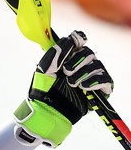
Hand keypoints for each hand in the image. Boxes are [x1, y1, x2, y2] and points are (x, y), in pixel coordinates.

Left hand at [14, 30, 113, 146]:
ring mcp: (91, 77)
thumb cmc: (44, 90)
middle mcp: (81, 66)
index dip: (79, 39)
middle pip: (89, 53)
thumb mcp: (45, 68)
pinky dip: (94, 81)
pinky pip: (105, 79)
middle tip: (66, 71)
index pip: (78, 42)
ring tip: (71, 83)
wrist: (48, 111)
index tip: (76, 42)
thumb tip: (72, 38)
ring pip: (97, 65)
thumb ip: (57, 52)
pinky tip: (84, 87)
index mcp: (67, 58)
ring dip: (83, 73)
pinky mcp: (100, 90)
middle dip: (77, 61)